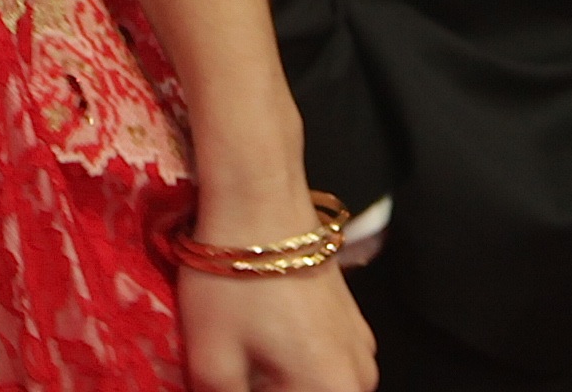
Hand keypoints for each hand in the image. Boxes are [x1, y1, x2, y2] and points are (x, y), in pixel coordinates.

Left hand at [177, 260, 376, 389]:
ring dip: (279, 381)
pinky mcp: (352, 321)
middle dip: (267, 390)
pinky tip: (260, 342)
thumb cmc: (234, 281)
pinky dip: (294, 365)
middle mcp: (360, 376)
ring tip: (242, 358)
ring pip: (317, 386)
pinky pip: (324, 363)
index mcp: (332, 391)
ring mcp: (360, 346)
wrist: (259, 200)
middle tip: (234, 372)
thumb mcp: (211, 361)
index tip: (229, 381)